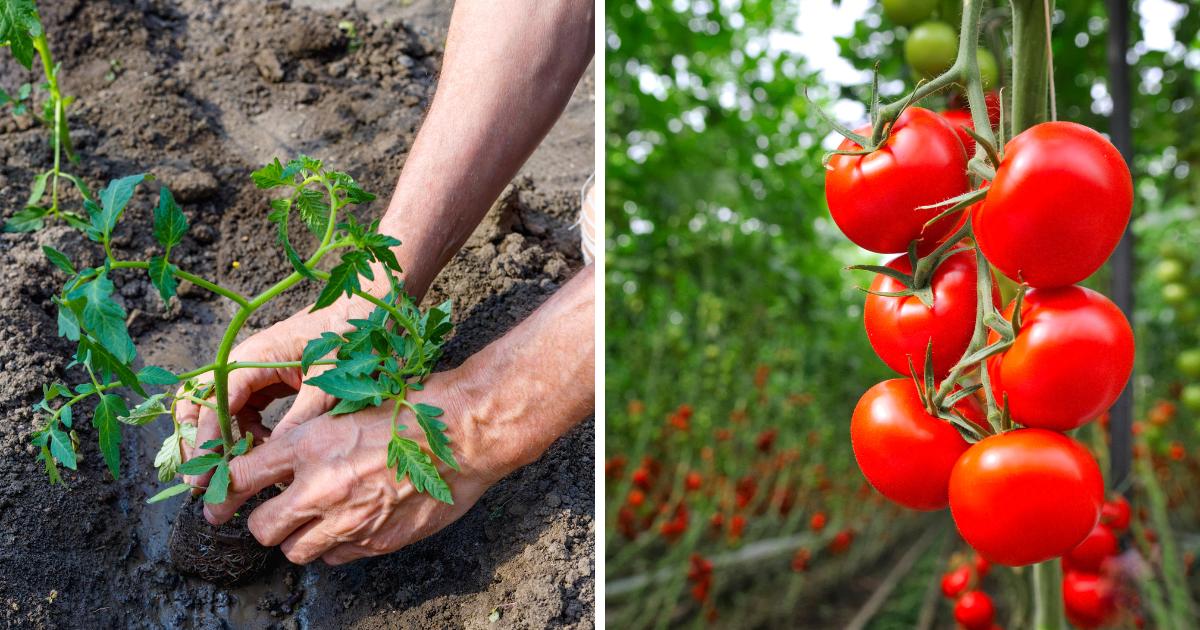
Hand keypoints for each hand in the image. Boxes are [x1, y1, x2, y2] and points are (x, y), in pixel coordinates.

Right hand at [176, 300, 371, 486]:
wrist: (364, 312)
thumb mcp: (329, 380)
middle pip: (202, 401)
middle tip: (201, 480)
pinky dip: (246, 433)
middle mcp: (245, 363)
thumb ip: (304, 415)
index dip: (207, 437)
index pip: (215, 400)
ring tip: (229, 474)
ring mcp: (254, 373)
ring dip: (222, 441)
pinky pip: (244, 411)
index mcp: (254, 356)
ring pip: (221, 409)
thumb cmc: (347, 337)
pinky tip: (264, 450)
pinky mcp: (268, 382)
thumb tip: (277, 454)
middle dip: (198, 440)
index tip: (206, 471)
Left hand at [202, 370, 506, 564]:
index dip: (223, 492)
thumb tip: (278, 468)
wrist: (465, 434)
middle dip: (265, 521)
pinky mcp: (376, 542)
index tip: (219, 499)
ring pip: (294, 551)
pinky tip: (352, 523)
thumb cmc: (414, 410)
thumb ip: (310, 441)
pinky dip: (335, 546)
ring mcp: (348, 520)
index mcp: (310, 444)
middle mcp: (321, 487)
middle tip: (279, 509)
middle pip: (261, 528)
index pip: (239, 478)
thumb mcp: (349, 409)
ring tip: (318, 518)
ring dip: (299, 538)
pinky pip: (335, 557)